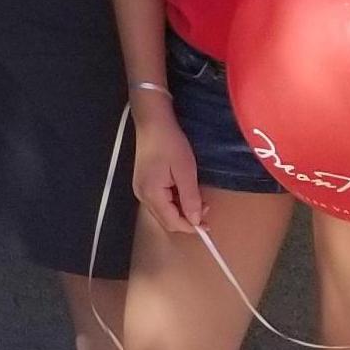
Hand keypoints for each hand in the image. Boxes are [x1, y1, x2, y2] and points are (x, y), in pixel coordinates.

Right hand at [130, 99, 205, 235]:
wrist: (153, 123)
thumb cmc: (169, 144)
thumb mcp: (185, 171)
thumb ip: (190, 198)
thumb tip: (195, 221)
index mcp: (151, 194)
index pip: (171, 222)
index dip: (190, 226)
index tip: (208, 224)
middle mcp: (142, 195)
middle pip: (166, 219)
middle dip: (186, 219)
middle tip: (205, 208)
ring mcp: (141, 189)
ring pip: (163, 211)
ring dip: (181, 210)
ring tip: (197, 198)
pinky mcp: (144, 183)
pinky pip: (160, 201)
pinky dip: (174, 202)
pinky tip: (183, 191)